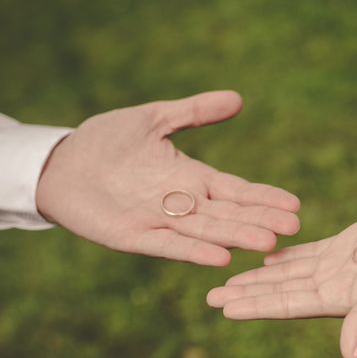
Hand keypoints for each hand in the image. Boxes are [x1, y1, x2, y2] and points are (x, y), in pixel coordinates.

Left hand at [36, 91, 299, 265]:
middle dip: (260, 221)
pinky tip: (220, 259)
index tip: (294, 204)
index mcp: (191, 176)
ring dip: (237, 238)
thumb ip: (194, 112)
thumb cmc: (106, 140)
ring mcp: (161, 221)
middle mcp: (183, 202)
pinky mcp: (135, 236)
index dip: (264, 197)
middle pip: (229, 214)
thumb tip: (238, 98)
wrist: (61, 164)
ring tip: (268, 244)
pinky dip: (194, 252)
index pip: (236, 189)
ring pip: (207, 231)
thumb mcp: (153, 118)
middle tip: (294, 229)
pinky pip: (169, 245)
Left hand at [208, 203, 356, 357]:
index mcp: (342, 301)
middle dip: (246, 294)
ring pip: (287, 273)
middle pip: (280, 292)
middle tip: (209, 297)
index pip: (288, 305)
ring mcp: (337, 266)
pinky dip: (282, 256)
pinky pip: (305, 253)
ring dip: (258, 277)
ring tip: (228, 280)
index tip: (223, 308)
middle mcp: (334, 286)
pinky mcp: (343, 245)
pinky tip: (263, 257)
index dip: (256, 306)